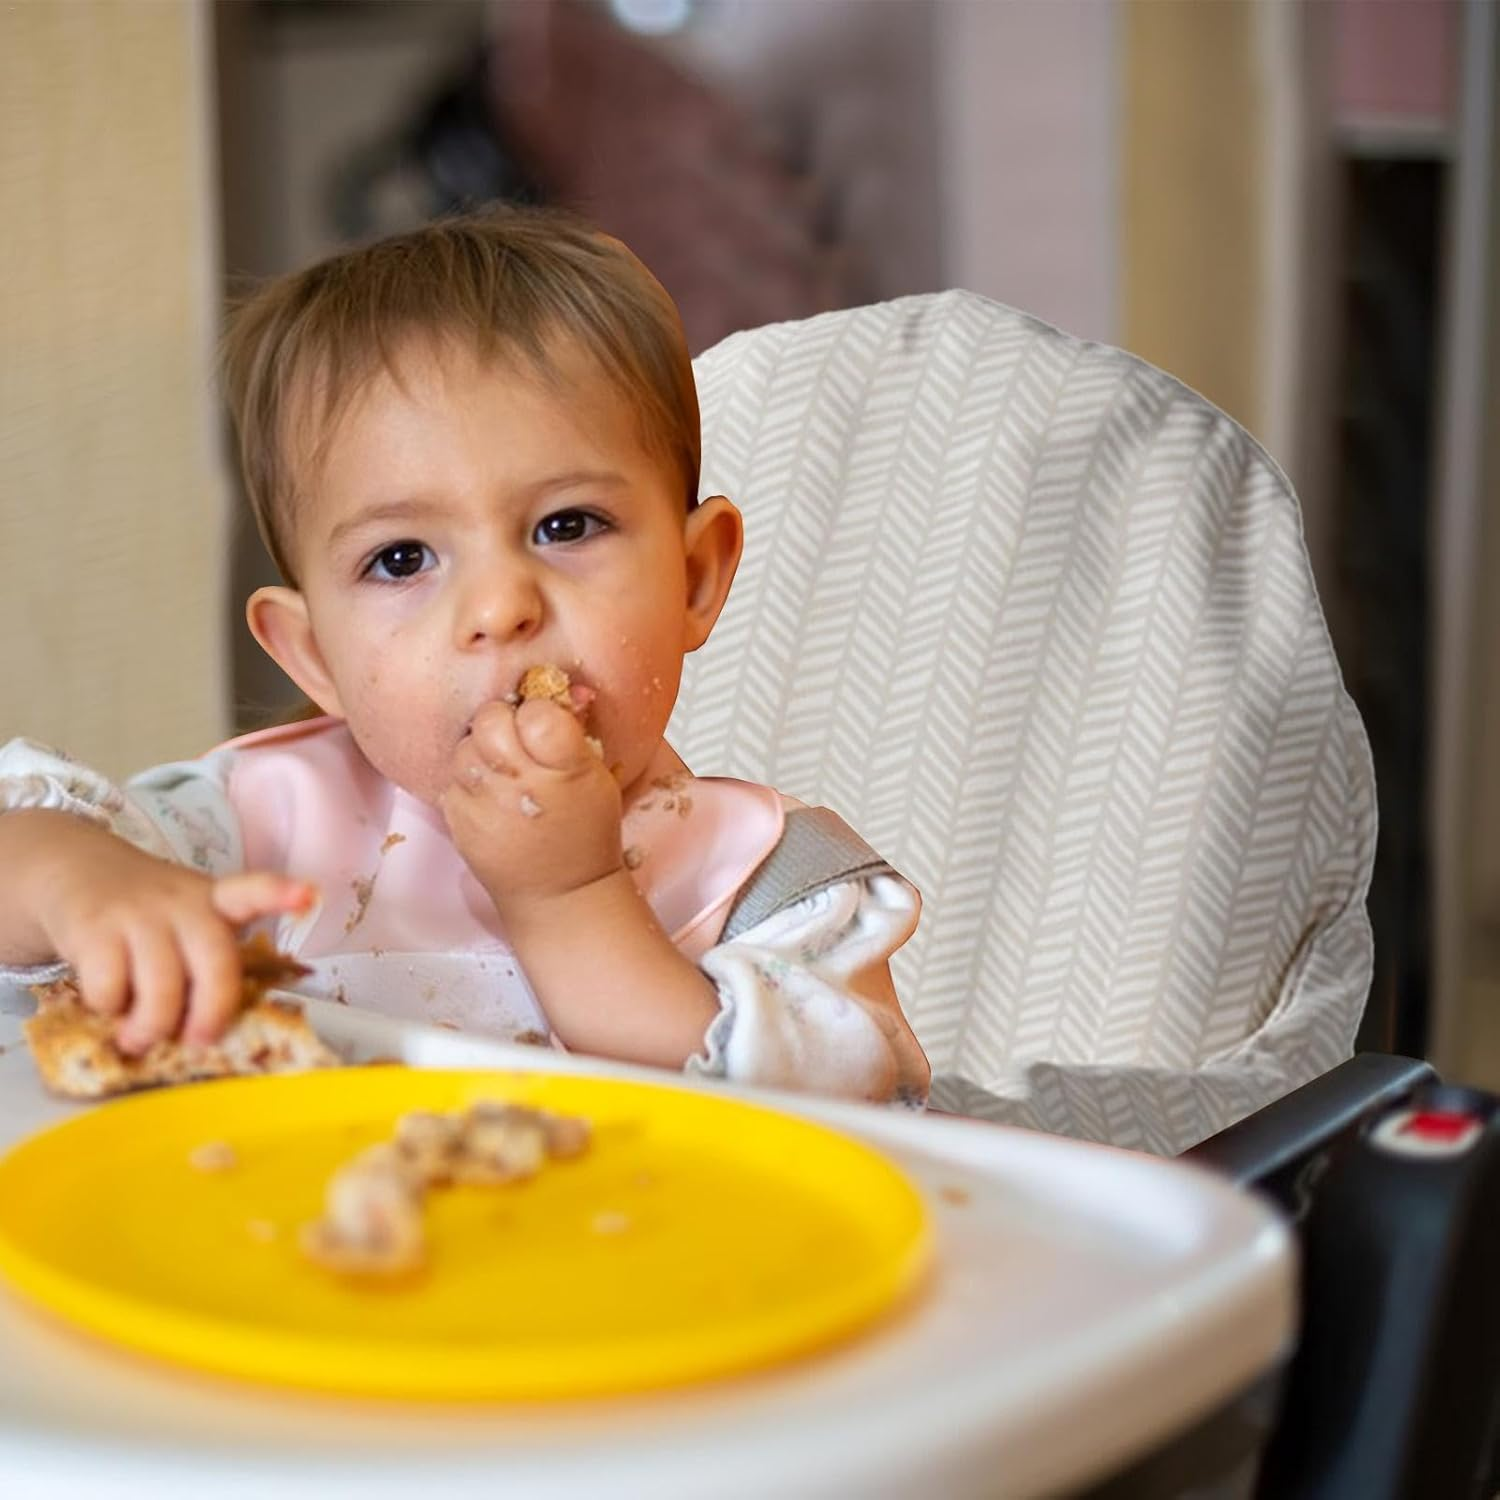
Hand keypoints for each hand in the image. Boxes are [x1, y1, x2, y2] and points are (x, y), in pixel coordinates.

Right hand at [16, 814, 313, 1053]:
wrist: (75, 872)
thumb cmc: (146, 917)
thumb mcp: (185, 921)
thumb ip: (205, 961)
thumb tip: (207, 1030)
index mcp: (215, 902)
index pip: (252, 891)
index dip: (280, 894)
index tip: (309, 897)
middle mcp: (183, 904)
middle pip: (214, 961)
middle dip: (212, 1011)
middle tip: (199, 1040)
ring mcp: (139, 913)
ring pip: (161, 986)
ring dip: (150, 1026)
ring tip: (139, 1037)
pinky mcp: (94, 928)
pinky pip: (109, 987)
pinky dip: (108, 1008)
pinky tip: (107, 1001)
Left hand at [440, 697, 623, 923]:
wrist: (561, 895)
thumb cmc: (585, 832)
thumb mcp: (597, 779)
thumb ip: (573, 733)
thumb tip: (562, 689)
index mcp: (565, 771)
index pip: (537, 714)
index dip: (538, 711)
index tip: (543, 724)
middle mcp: (522, 786)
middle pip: (490, 722)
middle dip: (502, 722)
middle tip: (515, 739)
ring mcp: (485, 807)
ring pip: (464, 748)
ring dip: (480, 751)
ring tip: (500, 768)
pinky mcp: (459, 824)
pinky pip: (451, 781)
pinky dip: (467, 782)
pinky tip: (488, 795)